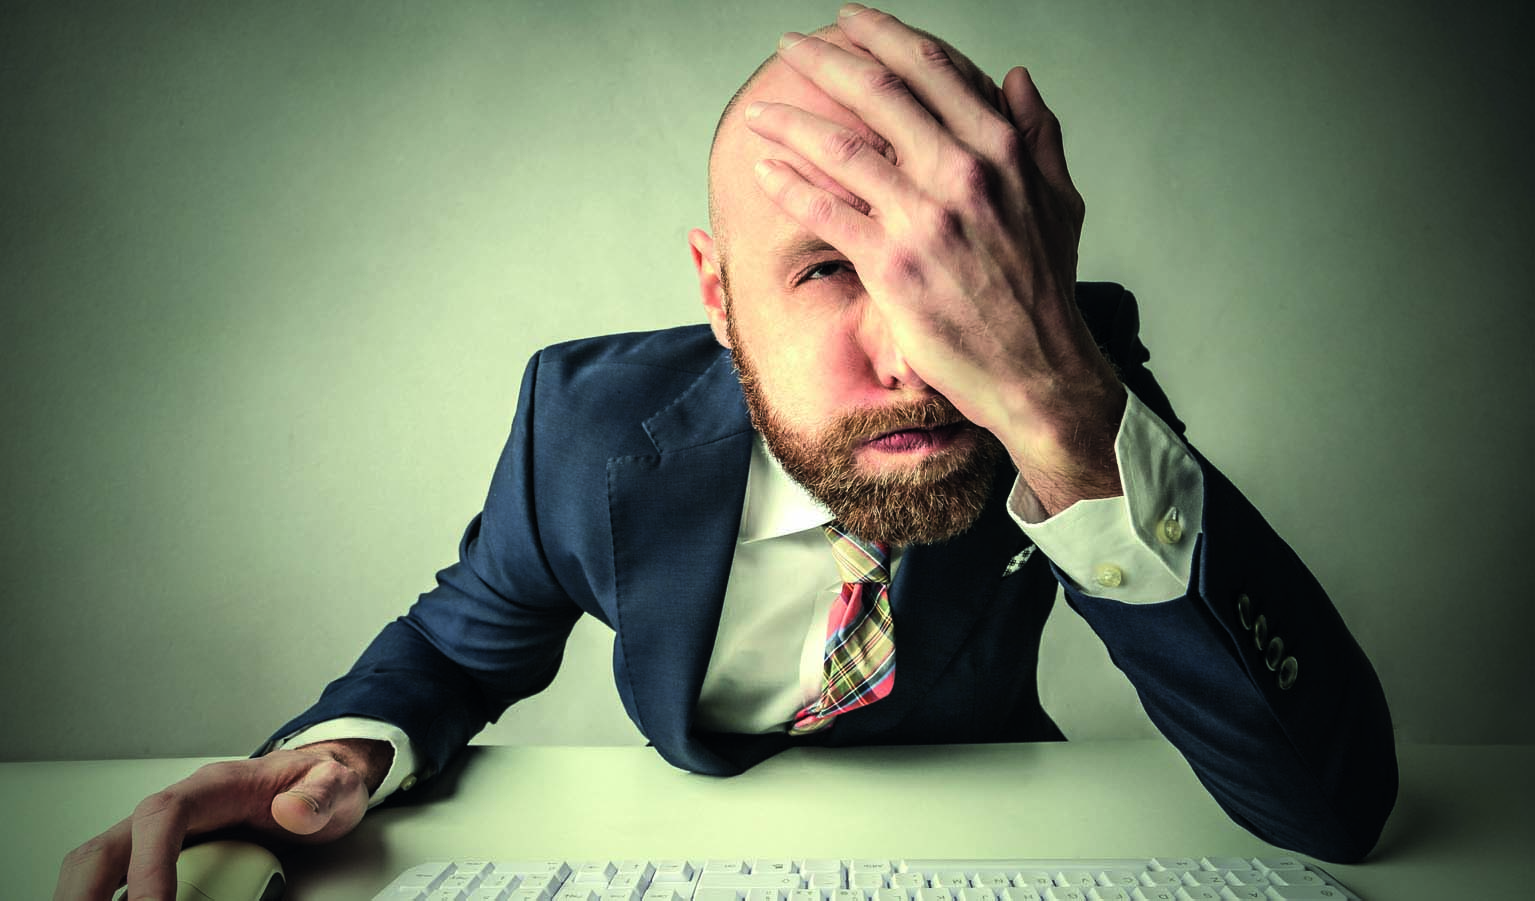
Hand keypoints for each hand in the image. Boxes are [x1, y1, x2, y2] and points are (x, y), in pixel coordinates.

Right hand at [54, 739, 387, 900]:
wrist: (320, 784)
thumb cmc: (319, 784)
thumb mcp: (336, 785)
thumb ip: (319, 796)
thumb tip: (290, 811)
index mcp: (214, 787)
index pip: (162, 816)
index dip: (148, 863)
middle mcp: (179, 809)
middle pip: (108, 845)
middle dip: (87, 891)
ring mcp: (166, 836)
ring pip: (104, 864)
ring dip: (89, 899)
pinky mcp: (166, 859)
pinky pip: (123, 882)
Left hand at [747, 5, 1125, 513]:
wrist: (1038, 370)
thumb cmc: (1045, 291)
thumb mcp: (1060, 201)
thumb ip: (1038, 133)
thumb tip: (1015, 78)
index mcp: (1002, 147)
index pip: (931, 67)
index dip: (883, 34)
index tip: (849, 19)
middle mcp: (962, 172)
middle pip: (878, 92)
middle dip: (824, 60)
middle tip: (791, 45)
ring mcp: (925, 218)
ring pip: (842, 148)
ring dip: (791, 121)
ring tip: (760, 109)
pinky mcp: (892, 264)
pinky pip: (827, 212)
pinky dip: (790, 187)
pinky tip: (765, 170)